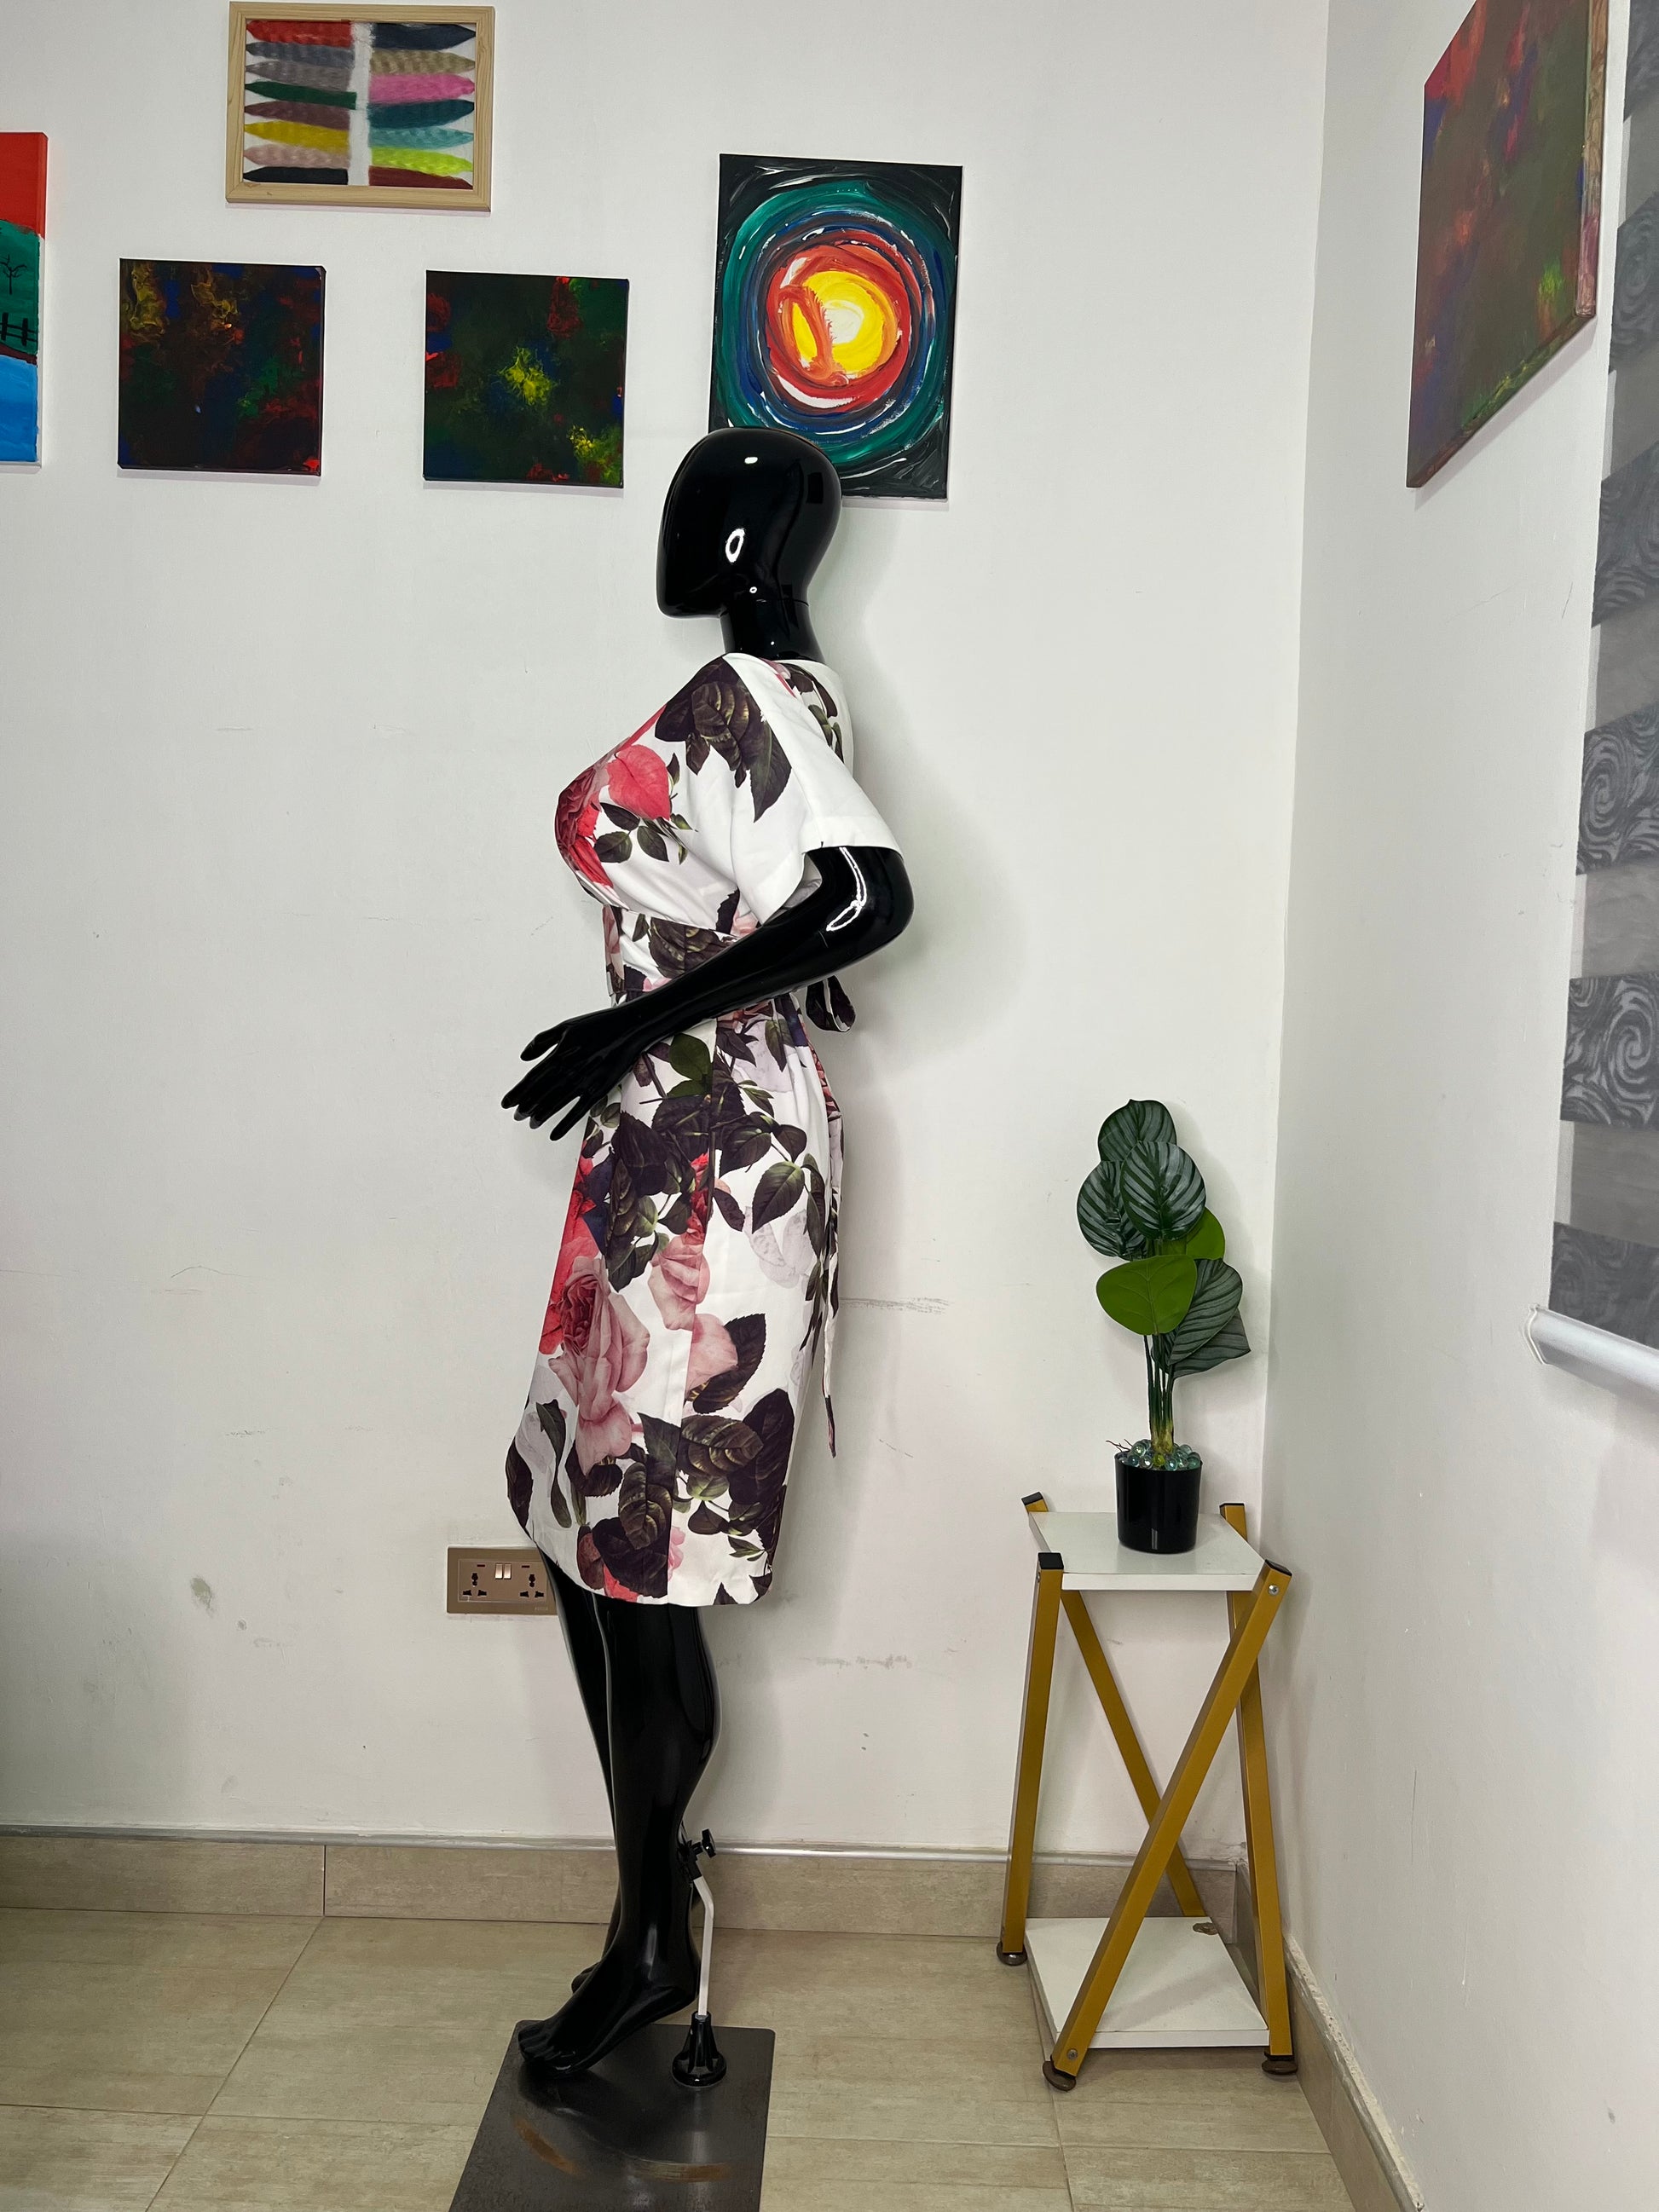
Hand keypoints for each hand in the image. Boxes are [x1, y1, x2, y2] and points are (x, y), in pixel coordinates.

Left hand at [501, 1006, 640, 1139]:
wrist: (630, 1027)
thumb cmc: (597, 1024)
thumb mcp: (566, 1026)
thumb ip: (542, 1041)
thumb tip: (523, 1057)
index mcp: (559, 1054)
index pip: (531, 1078)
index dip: (517, 1093)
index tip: (506, 1104)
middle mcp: (569, 1070)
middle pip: (541, 1093)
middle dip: (526, 1107)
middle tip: (516, 1117)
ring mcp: (584, 1081)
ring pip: (556, 1104)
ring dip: (541, 1115)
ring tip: (531, 1124)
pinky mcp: (600, 1090)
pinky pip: (578, 1111)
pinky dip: (565, 1124)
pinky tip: (554, 1134)